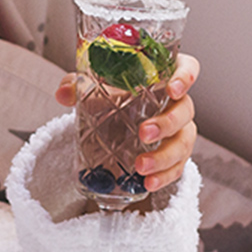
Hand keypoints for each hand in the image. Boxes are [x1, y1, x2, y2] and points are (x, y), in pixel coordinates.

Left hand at [55, 53, 199, 193]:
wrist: (112, 123)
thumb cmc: (113, 97)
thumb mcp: (95, 88)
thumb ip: (79, 86)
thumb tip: (64, 93)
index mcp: (163, 77)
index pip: (187, 68)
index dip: (185, 76)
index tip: (172, 88)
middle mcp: (176, 103)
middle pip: (185, 110)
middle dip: (167, 123)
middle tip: (144, 133)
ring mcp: (178, 131)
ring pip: (183, 142)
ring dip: (164, 156)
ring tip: (141, 167)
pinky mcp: (175, 156)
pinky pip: (177, 167)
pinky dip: (164, 177)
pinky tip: (148, 183)